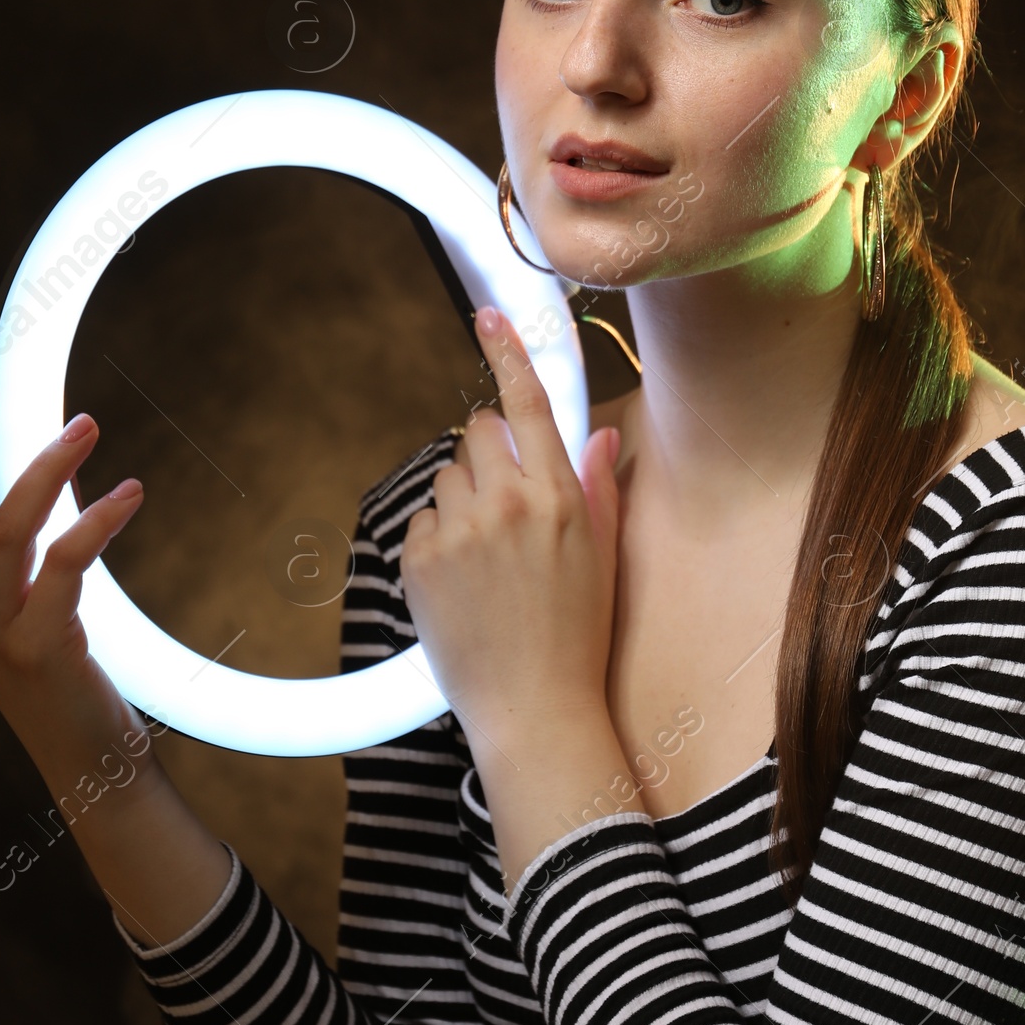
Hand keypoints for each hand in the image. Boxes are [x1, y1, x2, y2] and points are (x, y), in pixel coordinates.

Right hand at [0, 364, 147, 785]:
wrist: (95, 770)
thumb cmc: (73, 685)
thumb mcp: (34, 615)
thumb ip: (27, 560)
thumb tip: (44, 480)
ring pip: (6, 531)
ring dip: (47, 469)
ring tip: (87, 425)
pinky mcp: (38, 651)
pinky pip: (63, 567)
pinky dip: (95, 523)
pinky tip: (131, 493)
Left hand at [399, 307, 620, 772]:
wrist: (533, 710)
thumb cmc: (579, 636)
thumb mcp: (604, 557)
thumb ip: (600, 487)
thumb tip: (600, 437)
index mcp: (559, 497)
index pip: (531, 403)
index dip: (508, 352)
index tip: (487, 315)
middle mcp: (507, 504)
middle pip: (481, 432)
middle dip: (492, 454)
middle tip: (509, 505)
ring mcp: (459, 532)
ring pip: (448, 475)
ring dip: (463, 499)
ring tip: (489, 557)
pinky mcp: (420, 562)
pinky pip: (422, 521)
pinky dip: (438, 540)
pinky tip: (464, 582)